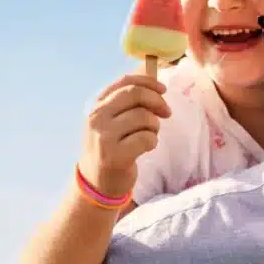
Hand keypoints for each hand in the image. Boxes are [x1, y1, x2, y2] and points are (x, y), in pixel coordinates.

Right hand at [78, 74, 169, 196]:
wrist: (97, 181)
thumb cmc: (110, 147)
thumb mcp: (110, 121)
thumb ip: (127, 103)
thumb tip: (155, 86)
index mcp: (97, 105)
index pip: (125, 82)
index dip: (148, 82)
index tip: (163, 89)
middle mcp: (97, 118)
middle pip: (136, 94)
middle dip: (157, 101)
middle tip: (166, 112)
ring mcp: (104, 137)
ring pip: (144, 117)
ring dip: (155, 126)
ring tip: (149, 135)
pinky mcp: (115, 156)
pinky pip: (147, 139)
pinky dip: (152, 142)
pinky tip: (145, 147)